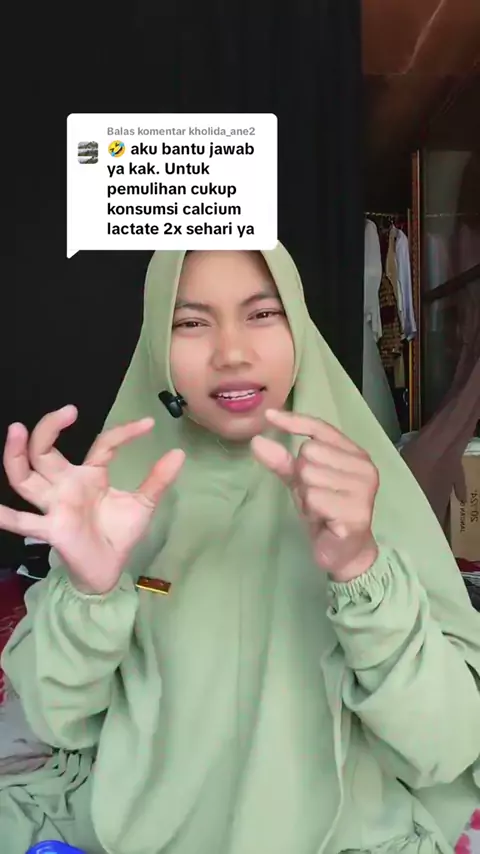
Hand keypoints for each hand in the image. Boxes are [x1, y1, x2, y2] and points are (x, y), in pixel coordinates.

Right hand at [1, 406, 184, 593]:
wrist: (109, 570)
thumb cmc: (118, 534)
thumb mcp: (143, 504)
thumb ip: (157, 479)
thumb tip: (179, 452)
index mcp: (89, 475)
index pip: (102, 445)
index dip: (124, 433)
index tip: (148, 424)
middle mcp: (65, 485)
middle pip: (45, 451)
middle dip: (49, 427)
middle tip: (67, 411)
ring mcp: (54, 505)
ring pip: (25, 476)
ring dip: (17, 454)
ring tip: (17, 430)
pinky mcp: (51, 528)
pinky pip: (24, 522)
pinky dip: (6, 517)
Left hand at [251, 409, 378, 581]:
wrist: (342, 552)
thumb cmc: (325, 511)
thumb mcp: (300, 482)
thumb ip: (282, 461)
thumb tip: (257, 440)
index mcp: (355, 453)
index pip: (321, 428)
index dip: (294, 421)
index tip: (269, 416)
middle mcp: (364, 466)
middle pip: (309, 452)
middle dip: (302, 476)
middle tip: (314, 496)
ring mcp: (362, 489)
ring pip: (309, 475)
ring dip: (306, 495)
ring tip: (319, 509)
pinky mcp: (356, 512)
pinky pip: (314, 498)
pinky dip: (311, 510)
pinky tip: (323, 520)